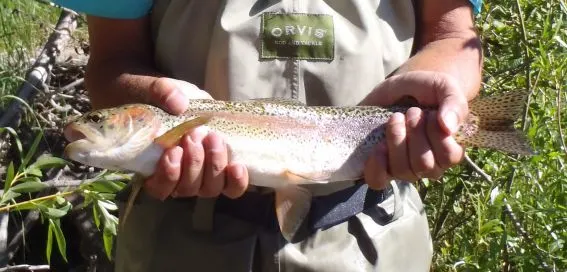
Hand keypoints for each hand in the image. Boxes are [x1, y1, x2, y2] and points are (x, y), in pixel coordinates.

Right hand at [142, 77, 249, 199]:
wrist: (182, 98)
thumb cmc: (159, 98)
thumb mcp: (153, 89)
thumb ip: (161, 93)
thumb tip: (179, 104)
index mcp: (153, 167)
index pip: (159, 187)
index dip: (169, 175)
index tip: (173, 151)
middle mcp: (177, 179)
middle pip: (187, 188)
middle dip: (194, 163)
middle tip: (195, 134)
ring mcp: (201, 177)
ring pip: (209, 188)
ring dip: (214, 166)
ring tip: (214, 138)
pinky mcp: (221, 169)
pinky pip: (231, 187)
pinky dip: (236, 181)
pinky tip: (238, 166)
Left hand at [360, 71, 470, 189]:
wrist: (396, 89)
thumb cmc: (424, 90)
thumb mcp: (442, 85)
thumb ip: (453, 101)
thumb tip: (448, 127)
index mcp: (449, 149)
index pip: (450, 157)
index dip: (437, 134)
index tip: (430, 112)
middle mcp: (429, 165)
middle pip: (424, 165)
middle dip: (415, 133)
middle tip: (411, 111)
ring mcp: (404, 168)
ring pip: (403, 171)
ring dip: (397, 140)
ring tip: (395, 119)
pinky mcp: (381, 167)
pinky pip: (378, 181)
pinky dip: (376, 165)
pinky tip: (379, 146)